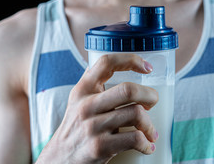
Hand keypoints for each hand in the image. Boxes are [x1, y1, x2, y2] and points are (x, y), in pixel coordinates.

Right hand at [36, 54, 158, 163]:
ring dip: (150, 125)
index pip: (106, 62)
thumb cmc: (76, 126)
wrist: (59, 159)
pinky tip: (146, 146)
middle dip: (150, 95)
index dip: (130, 60)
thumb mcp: (79, 100)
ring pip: (136, 114)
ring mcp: (93, 126)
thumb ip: (95, 84)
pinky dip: (146, 143)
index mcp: (83, 89)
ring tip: (151, 132)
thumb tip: (122, 66)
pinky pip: (134, 139)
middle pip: (128, 90)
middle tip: (154, 102)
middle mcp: (86, 105)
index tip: (147, 67)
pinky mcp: (99, 147)